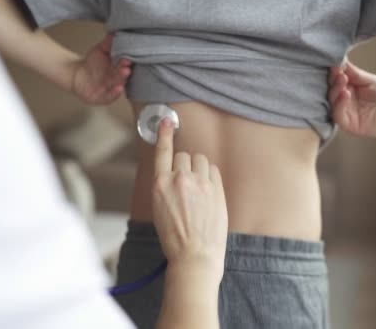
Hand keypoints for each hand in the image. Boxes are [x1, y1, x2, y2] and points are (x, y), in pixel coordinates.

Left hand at [71, 33, 131, 104]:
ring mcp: (111, 89)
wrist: (77, 75)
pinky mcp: (103, 97)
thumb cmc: (92, 63)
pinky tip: (119, 88)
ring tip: (126, 72)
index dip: (128, 60)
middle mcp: (118, 79)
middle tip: (128, 63)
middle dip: (126, 69)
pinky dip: (115, 93)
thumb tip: (116, 30)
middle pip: (123, 75)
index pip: (126, 64)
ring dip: (122, 79)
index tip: (130, 54)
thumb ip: (109, 42)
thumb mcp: (101, 50)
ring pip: (118, 84)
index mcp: (119, 68)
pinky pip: (110, 97)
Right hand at [151, 118, 228, 280]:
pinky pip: (214, 170)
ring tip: (198, 188)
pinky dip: (211, 175)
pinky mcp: (216, 189)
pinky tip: (208, 190)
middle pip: (184, 155)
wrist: (195, 256)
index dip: (165, 134)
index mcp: (159, 185)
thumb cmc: (174, 238)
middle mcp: (179, 179)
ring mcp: (200, 183)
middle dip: (185, 165)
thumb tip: (175, 173)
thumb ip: (165, 187)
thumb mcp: (159, 209)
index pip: (163, 151)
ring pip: (200, 160)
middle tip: (187, 184)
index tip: (167, 120)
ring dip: (199, 168)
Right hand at [328, 61, 375, 136]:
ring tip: (342, 80)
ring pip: (332, 103)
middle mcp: (344, 103)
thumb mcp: (368, 80)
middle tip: (339, 72)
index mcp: (347, 91)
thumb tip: (340, 59)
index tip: (335, 65)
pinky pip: (338, 115)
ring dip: (336, 91)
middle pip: (331, 92)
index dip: (334, 74)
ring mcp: (345, 114)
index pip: (334, 83)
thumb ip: (352, 72)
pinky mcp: (348, 125)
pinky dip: (340, 104)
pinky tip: (345, 94)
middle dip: (334, 81)